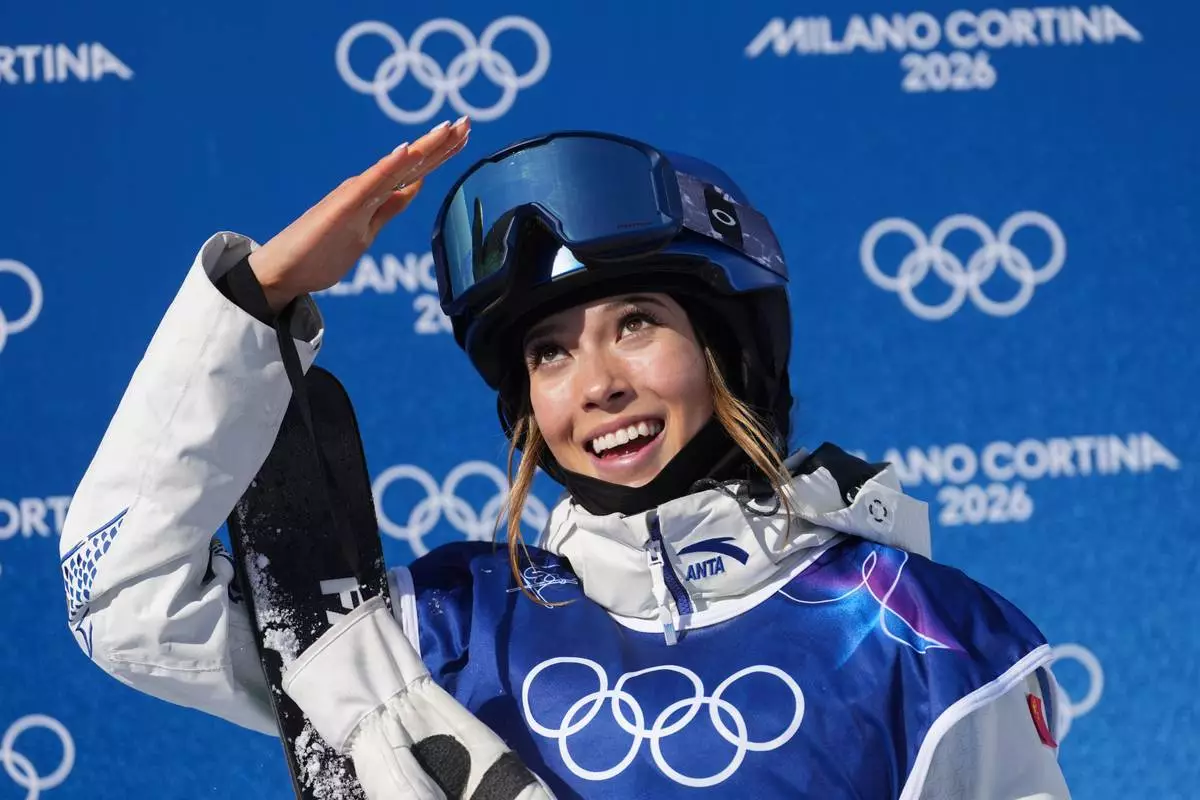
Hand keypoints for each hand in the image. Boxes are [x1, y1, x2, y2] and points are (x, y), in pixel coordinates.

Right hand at [248, 116, 471, 311]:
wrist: (281, 271)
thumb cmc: (319, 254)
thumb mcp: (368, 231)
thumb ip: (389, 207)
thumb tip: (414, 186)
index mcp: (374, 197)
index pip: (415, 171)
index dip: (441, 153)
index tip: (464, 133)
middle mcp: (367, 190)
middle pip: (412, 164)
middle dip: (441, 143)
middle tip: (467, 121)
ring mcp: (356, 197)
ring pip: (398, 168)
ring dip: (424, 148)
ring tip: (448, 128)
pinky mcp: (344, 207)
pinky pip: (372, 185)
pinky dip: (391, 165)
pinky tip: (407, 150)